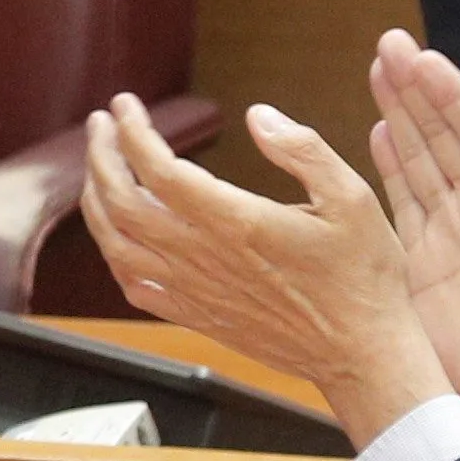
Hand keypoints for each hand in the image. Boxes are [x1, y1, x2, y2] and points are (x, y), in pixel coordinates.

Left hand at [73, 90, 455, 444]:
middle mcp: (205, 257)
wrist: (361, 354)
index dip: (131, 133)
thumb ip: (304, 150)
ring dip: (96, 201)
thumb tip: (258, 115)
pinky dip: (112, 253)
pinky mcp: (197, 316)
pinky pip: (133, 285)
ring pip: (116, 244)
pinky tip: (117, 233)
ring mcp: (195, 291)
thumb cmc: (363, 277)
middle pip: (122, 203)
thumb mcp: (352, 199)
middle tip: (101, 125)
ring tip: (99, 169)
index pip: (158, 170)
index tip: (125, 105)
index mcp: (238, 222)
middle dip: (100, 156)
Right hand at [360, 32, 459, 460]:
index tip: (425, 60)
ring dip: (399, 113)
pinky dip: (389, 164)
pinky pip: (400, 202)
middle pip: (444, 137)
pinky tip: (378, 130)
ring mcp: (447, 236)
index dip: (452, 99)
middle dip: (418, 90)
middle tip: (390, 43)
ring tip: (380, 69)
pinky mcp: (418, 262)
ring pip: (418, 160)